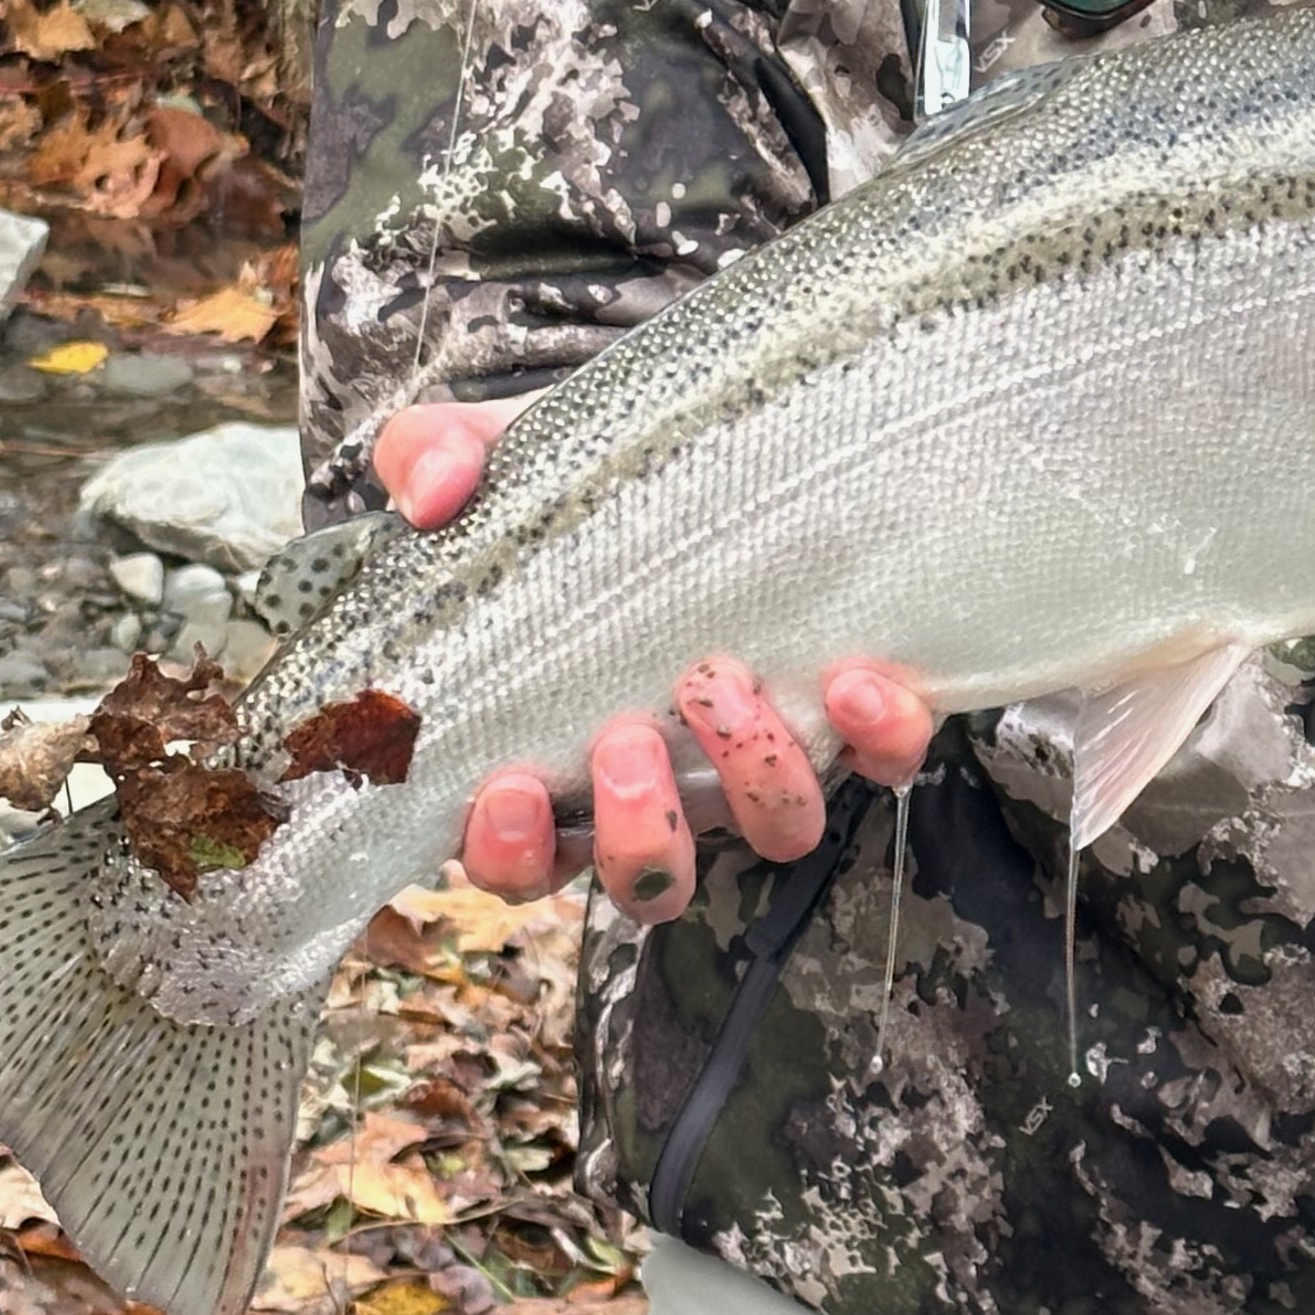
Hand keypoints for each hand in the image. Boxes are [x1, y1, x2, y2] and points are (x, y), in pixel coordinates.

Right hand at [373, 399, 934, 920]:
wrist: (700, 438)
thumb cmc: (576, 484)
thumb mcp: (492, 458)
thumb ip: (433, 458)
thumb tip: (432, 498)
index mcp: (551, 758)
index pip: (520, 861)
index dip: (513, 852)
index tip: (512, 789)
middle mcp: (660, 782)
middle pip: (649, 875)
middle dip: (639, 827)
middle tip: (626, 738)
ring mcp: (756, 757)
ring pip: (768, 836)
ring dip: (753, 782)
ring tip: (725, 686)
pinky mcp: (849, 719)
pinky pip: (882, 764)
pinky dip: (877, 738)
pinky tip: (852, 678)